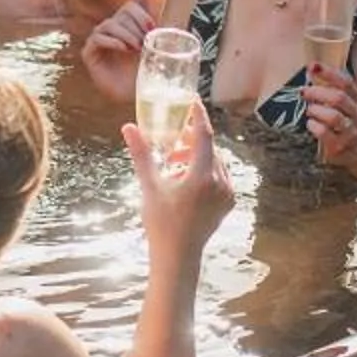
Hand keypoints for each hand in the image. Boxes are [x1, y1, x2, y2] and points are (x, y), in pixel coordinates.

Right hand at [78, 0, 156, 104]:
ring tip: (136, 48)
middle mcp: (112, 30)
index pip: (130, 6)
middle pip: (122, 13)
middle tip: (145, 41)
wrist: (136, 96)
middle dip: (136, 25)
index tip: (152, 27)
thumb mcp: (155, 46)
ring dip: (126, 34)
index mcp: (128, 25)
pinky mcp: (89, 53)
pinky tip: (123, 49)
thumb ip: (154, 24)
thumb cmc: (146, 72)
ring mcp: (99, 41)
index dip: (141, 13)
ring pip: (109, 24)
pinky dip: (112, 41)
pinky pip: (97, 38)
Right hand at [125, 100, 232, 260]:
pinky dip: (205, 170)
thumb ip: (142, 154)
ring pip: (215, 162)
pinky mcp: (228, 202)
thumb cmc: (161, 222)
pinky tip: (186, 179)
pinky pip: (220, 176)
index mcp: (201, 176)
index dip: (198, 116)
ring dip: (197, 156)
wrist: (178, 255)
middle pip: (209, 149)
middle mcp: (220, 183)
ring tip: (175, 164)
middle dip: (191, 141)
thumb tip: (128, 127)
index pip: (204, 135)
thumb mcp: (150, 186)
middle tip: (172, 142)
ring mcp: (227, 193)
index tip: (193, 101)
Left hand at [298, 58, 356, 167]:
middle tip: (303, 92)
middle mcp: (356, 114)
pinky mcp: (340, 146)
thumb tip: (312, 67)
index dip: (329, 73)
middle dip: (318, 92)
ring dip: (317, 110)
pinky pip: (326, 134)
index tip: (312, 66)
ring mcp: (350, 131)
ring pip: (334, 117)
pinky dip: (314, 126)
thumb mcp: (342, 105)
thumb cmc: (342, 124)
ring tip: (308, 110)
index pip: (346, 82)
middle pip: (339, 98)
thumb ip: (329, 88)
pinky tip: (310, 124)